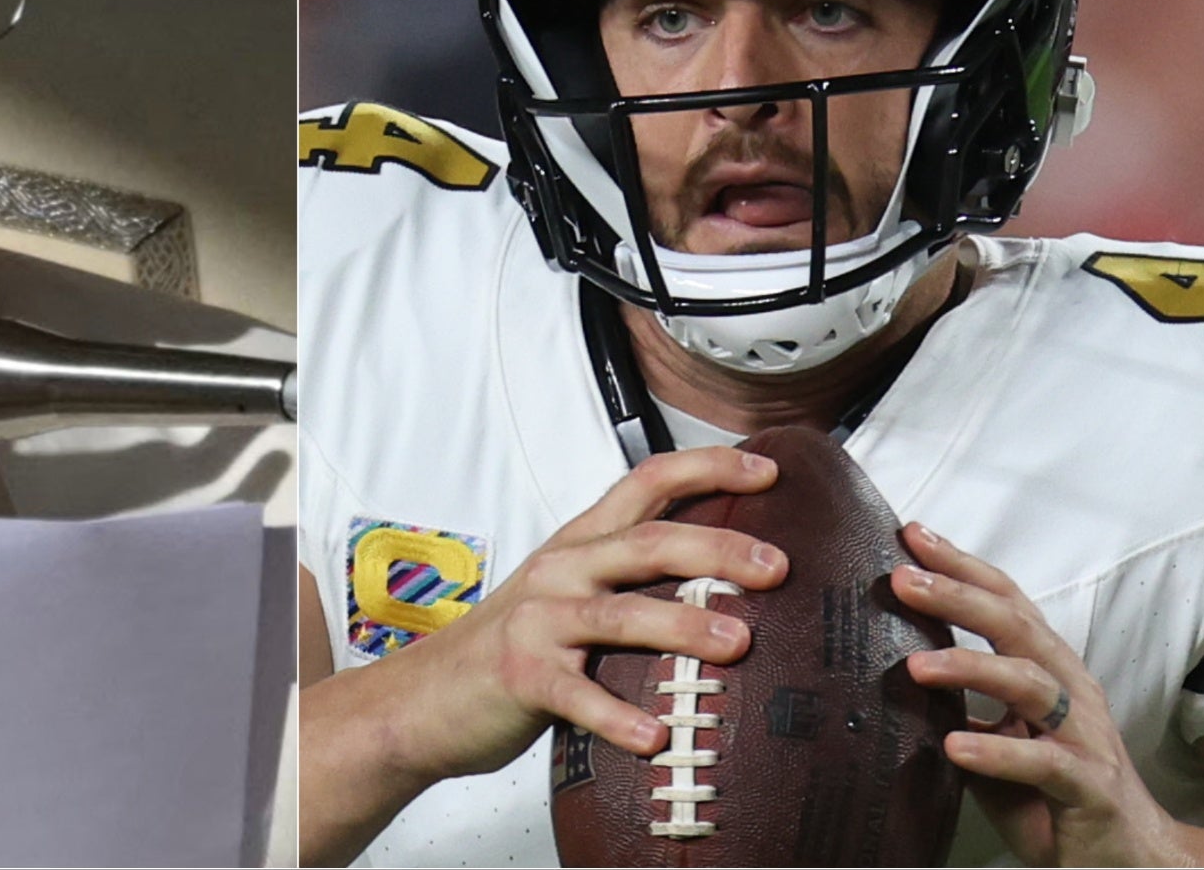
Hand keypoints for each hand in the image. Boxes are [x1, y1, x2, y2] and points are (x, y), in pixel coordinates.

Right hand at [379, 445, 788, 784]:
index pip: (646, 481)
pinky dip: (618, 717)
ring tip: (737, 644)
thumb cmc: (515, 647)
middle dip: (717, 549)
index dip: (707, 468)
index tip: (765, 471)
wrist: (427, 697)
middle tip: (776, 567)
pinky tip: (655, 735)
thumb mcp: (568, 594)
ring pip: (620, 615)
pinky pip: (578, 696)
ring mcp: (539, 623)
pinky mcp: (523, 678)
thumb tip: (727, 585)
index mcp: (579, 543)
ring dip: (683, 625)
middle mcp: (561, 570)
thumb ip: (630, 581)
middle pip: (647, 543)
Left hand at [896, 523, 1189, 866]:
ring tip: (915, 666)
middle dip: (957, 596)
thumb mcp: (1000, 738)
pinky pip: (1043, 761)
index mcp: (1050, 670)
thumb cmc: (1052, 793)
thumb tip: (890, 669)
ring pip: (1029, 683)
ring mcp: (1085, 736)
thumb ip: (959, 704)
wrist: (1130, 859)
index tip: (911, 535)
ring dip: (969, 669)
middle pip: (1016, 626)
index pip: (1006, 602)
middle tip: (903, 580)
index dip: (962, 565)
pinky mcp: (1089, 787)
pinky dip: (996, 750)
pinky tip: (954, 746)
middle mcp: (1072, 690)